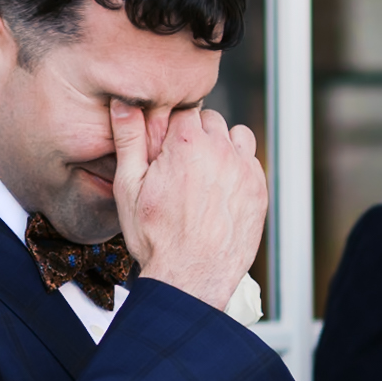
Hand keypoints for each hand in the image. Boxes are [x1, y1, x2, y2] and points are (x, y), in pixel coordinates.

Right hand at [111, 101, 266, 312]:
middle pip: (211, 121)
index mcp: (187, 143)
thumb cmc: (156, 236)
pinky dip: (239, 169)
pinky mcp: (259, 189)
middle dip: (197, 135)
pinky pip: (252, 162)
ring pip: (237, 136)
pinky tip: (221, 191)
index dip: (172, 126)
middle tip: (182, 164)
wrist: (190, 277)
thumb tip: (123, 103)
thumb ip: (128, 139)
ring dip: (224, 146)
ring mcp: (244, 169)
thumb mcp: (129, 186)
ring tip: (205, 173)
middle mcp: (221, 150)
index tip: (166, 145)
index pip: (184, 109)